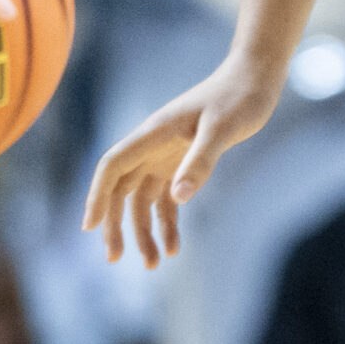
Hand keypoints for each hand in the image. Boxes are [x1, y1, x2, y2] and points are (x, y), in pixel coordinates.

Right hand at [82, 56, 282, 267]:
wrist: (254, 79)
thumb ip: (200, 161)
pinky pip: (167, 198)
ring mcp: (166, 155)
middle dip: (115, 224)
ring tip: (152, 264)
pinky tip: (174, 246)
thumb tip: (177, 198)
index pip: (113, 166)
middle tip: (114, 258)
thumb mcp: (222, 129)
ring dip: (143, 231)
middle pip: (121, 189)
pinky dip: (167, 222)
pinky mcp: (184, 162)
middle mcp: (153, 145)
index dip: (97, 196)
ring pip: (142, 199)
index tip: (90, 227)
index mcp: (153, 133)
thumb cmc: (238, 97)